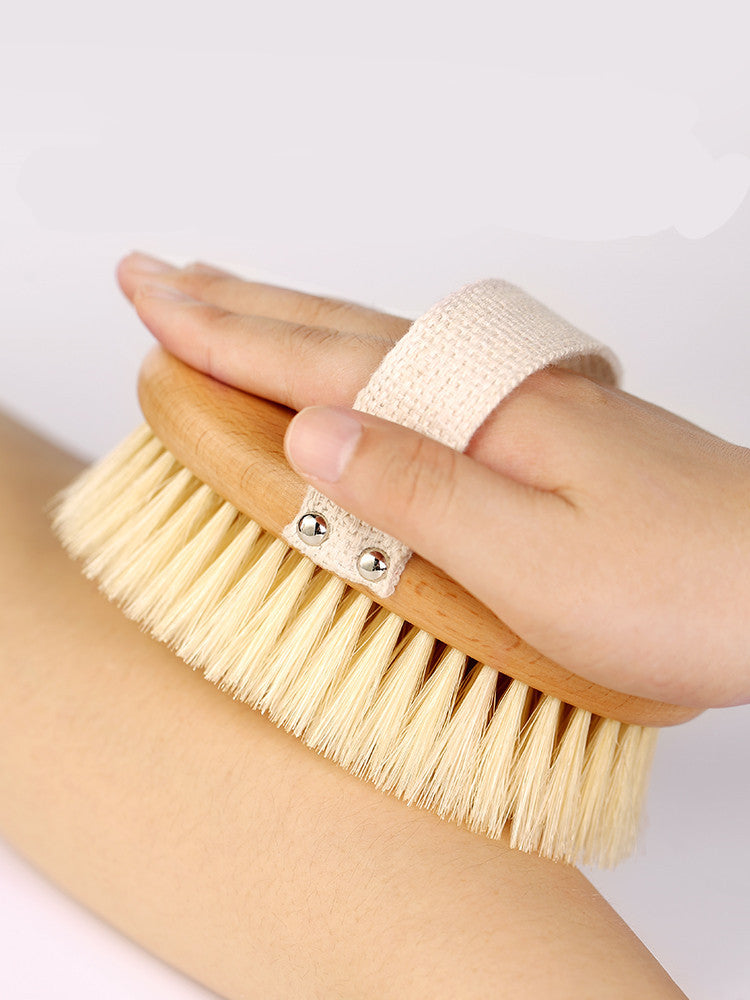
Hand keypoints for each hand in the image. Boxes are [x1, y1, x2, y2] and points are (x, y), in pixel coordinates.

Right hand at [117, 252, 749, 708]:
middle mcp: (493, 392)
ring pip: (381, 345)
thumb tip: (309, 434)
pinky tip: (352, 367)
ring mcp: (518, 405)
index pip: (325, 362)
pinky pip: (419, 375)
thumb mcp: (531, 562)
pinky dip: (360, 359)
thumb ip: (417, 493)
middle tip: (163, 276)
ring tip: (233, 300)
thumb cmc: (678, 586)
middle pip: (344, 332)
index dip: (228, 334)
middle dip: (243, 304)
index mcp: (479, 416)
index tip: (150, 303)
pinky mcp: (537, 434)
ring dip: (296, 319)